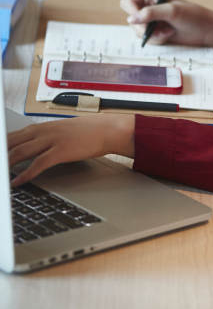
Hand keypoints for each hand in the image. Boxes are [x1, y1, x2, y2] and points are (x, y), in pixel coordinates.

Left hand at [8, 114, 134, 186]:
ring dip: (6, 164)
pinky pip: (38, 164)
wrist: (107, 129)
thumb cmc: (86, 131)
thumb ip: (44, 137)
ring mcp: (52, 140)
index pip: (12, 135)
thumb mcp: (61, 131)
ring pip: (21, 151)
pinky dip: (25, 173)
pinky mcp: (61, 150)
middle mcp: (44, 131)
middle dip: (1, 153)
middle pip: (12, 142)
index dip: (2, 144)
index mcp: (42, 126)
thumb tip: (29, 147)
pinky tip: (17, 182)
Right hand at [120, 0, 212, 48]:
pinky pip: (147, 39)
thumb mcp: (172, 12)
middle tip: (157, 29)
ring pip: (138, 32)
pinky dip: (157, 40)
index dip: (132, 12)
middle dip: (144, 28)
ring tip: (168, 32)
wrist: (207, 30)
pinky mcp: (156, 33)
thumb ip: (151, 14)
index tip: (141, 20)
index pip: (128, 2)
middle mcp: (149, 7)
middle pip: (131, 20)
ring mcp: (152, 21)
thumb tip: (130, 20)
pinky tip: (169, 35)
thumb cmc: (193, 16)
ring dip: (153, 35)